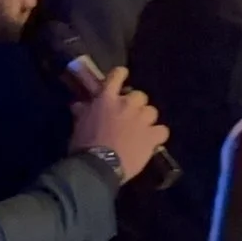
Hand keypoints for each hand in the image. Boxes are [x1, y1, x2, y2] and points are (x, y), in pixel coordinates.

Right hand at [72, 67, 168, 181]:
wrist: (98, 166)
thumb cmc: (84, 145)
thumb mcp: (79, 125)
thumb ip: (83, 112)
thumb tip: (79, 105)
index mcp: (107, 98)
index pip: (117, 75)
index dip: (121, 74)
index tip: (122, 76)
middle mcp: (127, 104)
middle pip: (139, 95)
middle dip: (135, 104)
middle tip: (129, 115)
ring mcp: (141, 120)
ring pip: (152, 111)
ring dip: (146, 118)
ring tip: (141, 129)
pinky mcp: (151, 136)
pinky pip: (162, 130)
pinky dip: (157, 135)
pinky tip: (152, 141)